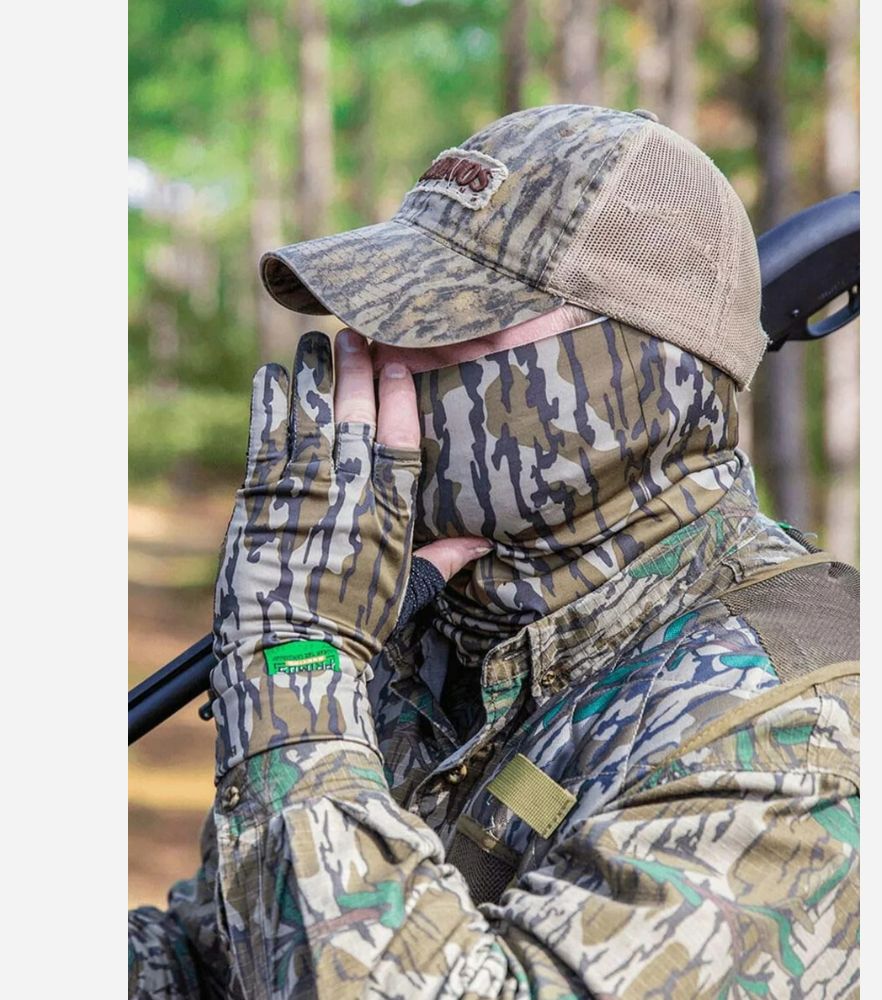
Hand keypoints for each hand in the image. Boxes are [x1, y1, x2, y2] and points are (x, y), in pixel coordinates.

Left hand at [211, 329, 490, 769]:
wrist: (292, 656)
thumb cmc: (354, 629)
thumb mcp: (405, 594)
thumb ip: (441, 559)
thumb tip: (482, 544)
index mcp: (391, 511)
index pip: (401, 434)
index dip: (400, 390)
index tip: (399, 355)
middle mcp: (349, 490)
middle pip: (355, 412)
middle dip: (357, 365)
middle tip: (356, 330)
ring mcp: (302, 489)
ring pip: (309, 414)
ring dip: (312, 373)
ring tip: (314, 341)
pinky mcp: (261, 497)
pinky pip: (265, 436)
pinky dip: (268, 403)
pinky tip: (270, 376)